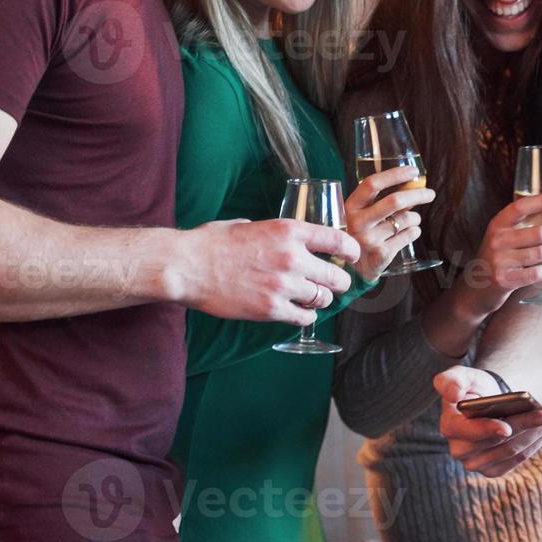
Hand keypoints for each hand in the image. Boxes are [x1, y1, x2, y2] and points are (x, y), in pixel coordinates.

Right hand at [174, 218, 361, 324]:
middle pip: (336, 275)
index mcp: (288, 231)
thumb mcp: (250, 224)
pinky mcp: (270, 308)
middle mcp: (292, 257)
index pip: (337, 240)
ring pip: (322, 298)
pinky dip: (305, 315)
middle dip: (339, 282)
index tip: (353, 255)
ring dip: (321, 299)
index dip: (351, 249)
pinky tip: (299, 312)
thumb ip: (275, 233)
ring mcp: (283, 285)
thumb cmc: (213, 242)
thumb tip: (286, 240)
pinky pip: (303, 316)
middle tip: (336, 284)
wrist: (188, 266)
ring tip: (314, 298)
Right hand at [344, 165, 435, 281]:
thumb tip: (413, 183)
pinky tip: (410, 232)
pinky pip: (409, 235)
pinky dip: (415, 231)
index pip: (372, 184)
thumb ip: (380, 199)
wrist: (354, 269)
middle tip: (430, 194)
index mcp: (350, 206)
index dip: (394, 175)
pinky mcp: (381, 255)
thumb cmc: (362, 232)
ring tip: (412, 220)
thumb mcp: (361, 213)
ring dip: (415, 217)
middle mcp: (357, 222)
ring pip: (406, 219)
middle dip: (418, 195)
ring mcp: (369, 240)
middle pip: (395, 201)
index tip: (413, 171)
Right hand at [434, 366, 541, 476]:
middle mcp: (459, 450)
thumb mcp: (460, 376)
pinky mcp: (492, 469)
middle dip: (524, 426)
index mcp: (449, 426)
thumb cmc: (472, 387)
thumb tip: (454, 395)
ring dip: (535, 433)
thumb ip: (450, 381)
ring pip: (511, 451)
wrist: (486, 401)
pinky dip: (535, 442)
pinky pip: (518, 459)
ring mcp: (476, 463)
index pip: (468, 432)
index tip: (507, 427)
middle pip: (497, 442)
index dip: (487, 430)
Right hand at [467, 191, 541, 312]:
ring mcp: (500, 260)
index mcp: (498, 224)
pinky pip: (536, 274)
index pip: (521, 206)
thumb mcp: (502, 237)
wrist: (474, 289)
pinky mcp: (505, 279)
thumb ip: (523, 224)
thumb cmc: (497, 258)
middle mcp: (498, 239)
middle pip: (539, 232)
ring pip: (540, 254)